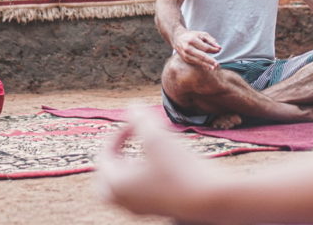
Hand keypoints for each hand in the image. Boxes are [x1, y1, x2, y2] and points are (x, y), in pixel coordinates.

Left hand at [96, 105, 216, 217]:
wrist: (208, 198)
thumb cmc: (179, 168)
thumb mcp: (157, 137)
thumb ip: (141, 119)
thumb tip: (132, 104)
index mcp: (117, 184)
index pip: (105, 155)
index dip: (118, 133)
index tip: (137, 120)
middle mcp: (124, 200)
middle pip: (106, 180)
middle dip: (113, 158)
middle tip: (124, 142)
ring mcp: (141, 207)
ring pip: (122, 188)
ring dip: (127, 166)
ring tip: (141, 150)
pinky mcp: (157, 208)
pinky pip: (138, 193)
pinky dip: (139, 177)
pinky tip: (157, 163)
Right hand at [173, 29, 220, 69]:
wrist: (178, 38)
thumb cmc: (192, 35)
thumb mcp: (202, 34)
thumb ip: (211, 40)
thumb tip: (219, 48)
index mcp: (192, 40)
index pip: (205, 47)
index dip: (213, 49)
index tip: (219, 50)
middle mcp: (188, 48)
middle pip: (201, 56)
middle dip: (210, 60)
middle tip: (217, 64)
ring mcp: (185, 54)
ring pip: (198, 61)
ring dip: (206, 65)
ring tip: (213, 68)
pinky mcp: (185, 59)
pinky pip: (195, 63)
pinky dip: (202, 65)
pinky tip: (208, 67)